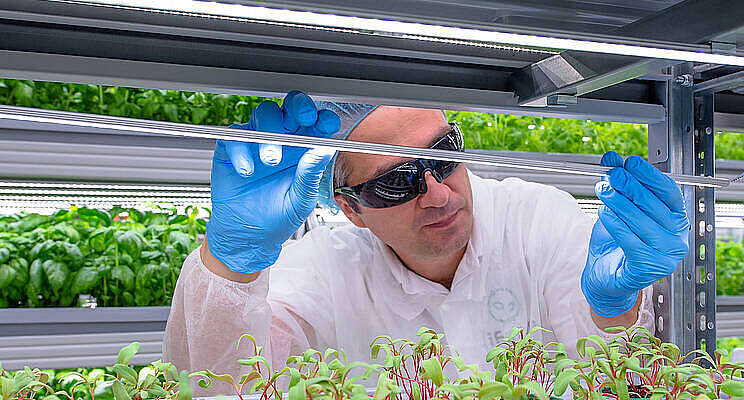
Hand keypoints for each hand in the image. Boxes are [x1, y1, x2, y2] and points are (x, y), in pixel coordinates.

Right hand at [206, 91, 339, 272]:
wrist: (248, 236)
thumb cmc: (278, 218)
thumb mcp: (301, 201)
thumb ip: (310, 176)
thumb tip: (323, 152)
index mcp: (303, 150)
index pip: (315, 125)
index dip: (322, 118)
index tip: (327, 124)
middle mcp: (282, 141)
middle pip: (289, 110)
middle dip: (298, 108)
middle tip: (303, 118)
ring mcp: (256, 143)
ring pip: (263, 116)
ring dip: (270, 134)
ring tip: (270, 161)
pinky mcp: (232, 150)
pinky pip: (234, 137)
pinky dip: (241, 151)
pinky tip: (247, 171)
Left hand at [581, 151, 689, 316]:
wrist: (605, 276)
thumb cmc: (616, 242)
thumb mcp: (616, 208)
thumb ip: (618, 185)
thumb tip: (611, 159)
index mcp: (675, 220)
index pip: (668, 193)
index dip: (649, 176)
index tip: (630, 163)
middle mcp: (676, 238)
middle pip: (655, 206)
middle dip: (631, 187)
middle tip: (613, 175)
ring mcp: (666, 256)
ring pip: (642, 223)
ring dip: (620, 203)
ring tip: (604, 190)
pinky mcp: (648, 268)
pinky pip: (632, 241)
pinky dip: (617, 225)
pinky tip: (604, 213)